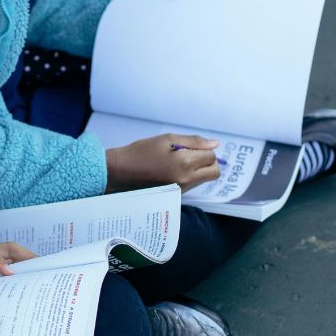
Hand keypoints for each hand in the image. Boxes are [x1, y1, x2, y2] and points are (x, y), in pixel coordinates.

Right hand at [105, 133, 220, 192]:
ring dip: (198, 170)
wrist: (121, 172)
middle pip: (214, 172)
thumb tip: (215, 144)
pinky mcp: (176, 196)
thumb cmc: (141, 152)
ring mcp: (181, 190)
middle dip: (209, 162)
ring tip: (178, 162)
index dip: (204, 149)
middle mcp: (186, 179)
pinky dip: (188, 177)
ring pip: (203, 179)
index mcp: (185, 162)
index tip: (192, 147)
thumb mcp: (167, 139)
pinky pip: (192, 186)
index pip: (211, 156)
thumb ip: (194, 141)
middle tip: (194, 155)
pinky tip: (172, 171)